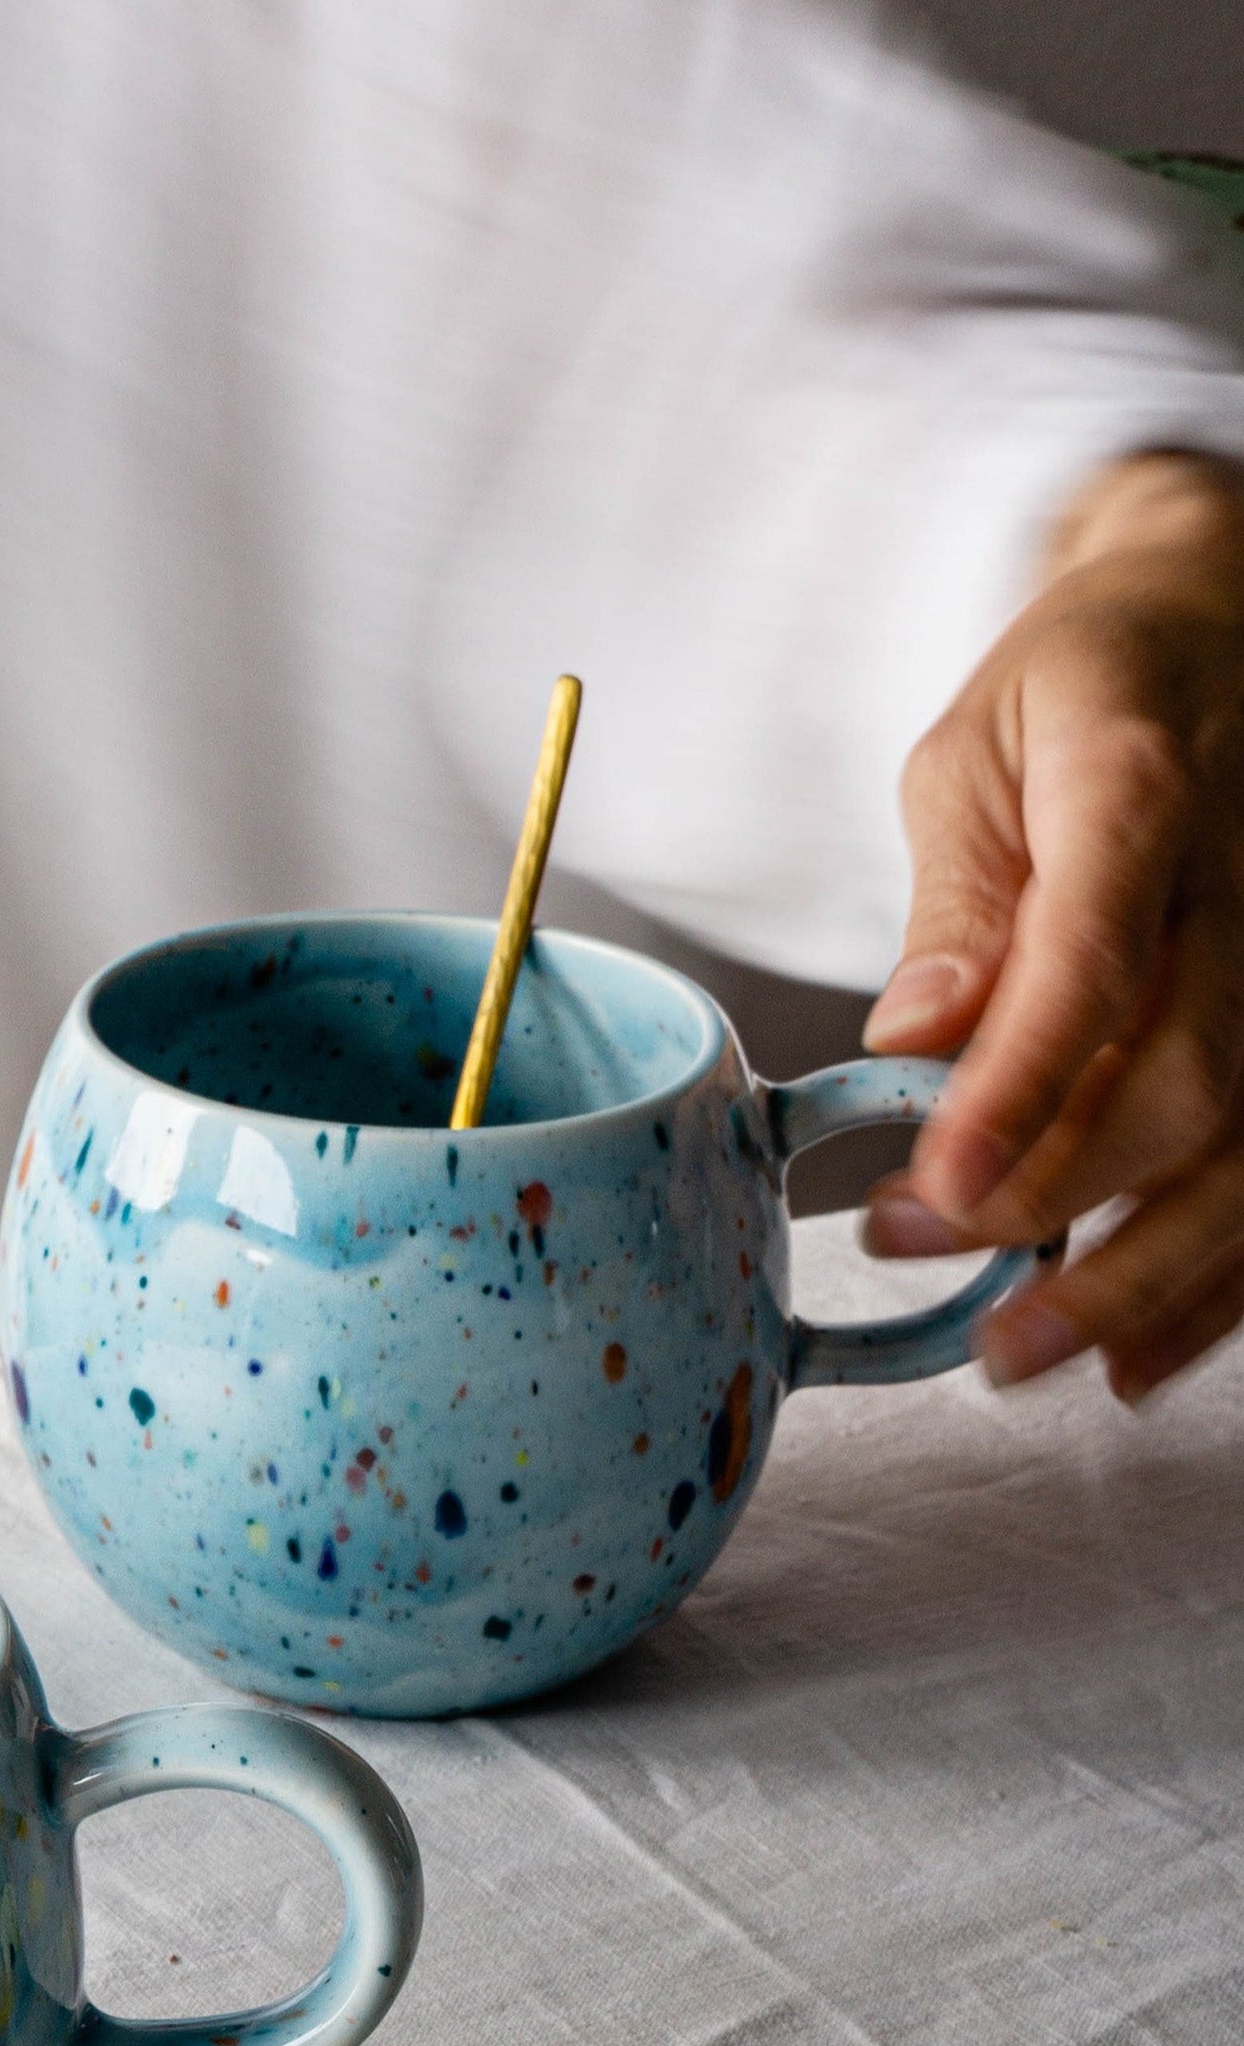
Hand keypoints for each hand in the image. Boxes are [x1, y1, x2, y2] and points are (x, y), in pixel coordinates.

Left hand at [861, 449, 1243, 1402]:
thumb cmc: (1082, 689)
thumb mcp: (975, 754)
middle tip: (904, 1243)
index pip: (1091, 960)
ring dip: (1142, 1277)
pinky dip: (1220, 1280)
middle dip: (1047, 1195)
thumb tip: (912, 1036)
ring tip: (1020, 1355)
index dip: (1020, 1090)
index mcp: (1145, 788)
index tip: (939, 1189)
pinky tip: (1136, 1355)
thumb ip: (953, 901)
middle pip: (1183, 1078)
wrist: (1228, 620)